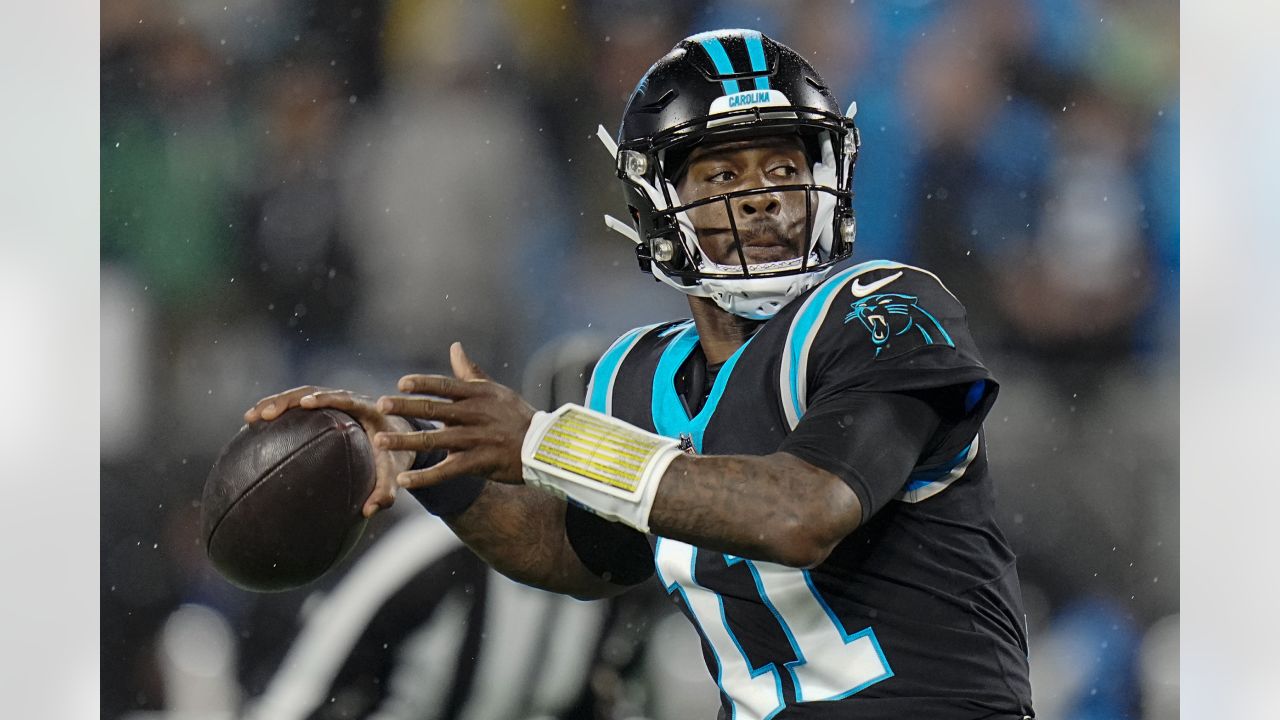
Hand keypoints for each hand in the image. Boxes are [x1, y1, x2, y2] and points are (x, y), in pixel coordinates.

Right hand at [244, 385, 414, 517]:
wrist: (403, 438)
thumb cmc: (399, 455)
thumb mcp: (396, 473)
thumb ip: (386, 490)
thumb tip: (367, 511)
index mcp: (369, 410)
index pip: (345, 399)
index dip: (326, 399)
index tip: (306, 404)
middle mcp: (349, 401)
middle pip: (314, 392)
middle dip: (288, 400)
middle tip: (266, 414)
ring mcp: (335, 403)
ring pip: (301, 395)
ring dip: (275, 403)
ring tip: (250, 418)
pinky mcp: (325, 409)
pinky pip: (298, 406)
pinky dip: (278, 411)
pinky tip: (254, 425)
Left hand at [375, 342, 535, 488]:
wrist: (543, 447)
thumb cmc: (516, 416)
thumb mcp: (495, 390)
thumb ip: (470, 372)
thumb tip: (455, 347)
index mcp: (478, 394)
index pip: (445, 386)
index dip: (423, 384)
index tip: (401, 384)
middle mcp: (475, 414)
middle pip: (434, 409)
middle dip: (405, 407)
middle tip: (380, 405)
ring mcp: (476, 439)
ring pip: (435, 440)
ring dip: (405, 440)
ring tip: (380, 441)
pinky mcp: (479, 462)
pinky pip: (447, 471)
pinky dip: (425, 477)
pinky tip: (404, 480)